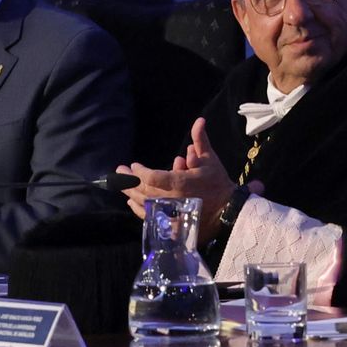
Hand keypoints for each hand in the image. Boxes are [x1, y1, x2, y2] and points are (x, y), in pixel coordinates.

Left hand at [119, 117, 237, 239]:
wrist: (228, 211)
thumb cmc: (217, 184)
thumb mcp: (209, 160)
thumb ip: (200, 140)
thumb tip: (199, 120)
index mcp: (180, 183)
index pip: (151, 177)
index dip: (139, 172)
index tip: (133, 165)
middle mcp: (172, 200)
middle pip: (142, 191)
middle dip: (128, 180)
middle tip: (118, 171)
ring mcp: (170, 214)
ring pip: (144, 204)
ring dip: (131, 193)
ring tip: (121, 184)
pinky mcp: (170, 226)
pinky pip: (149, 217)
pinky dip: (138, 209)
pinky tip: (131, 201)